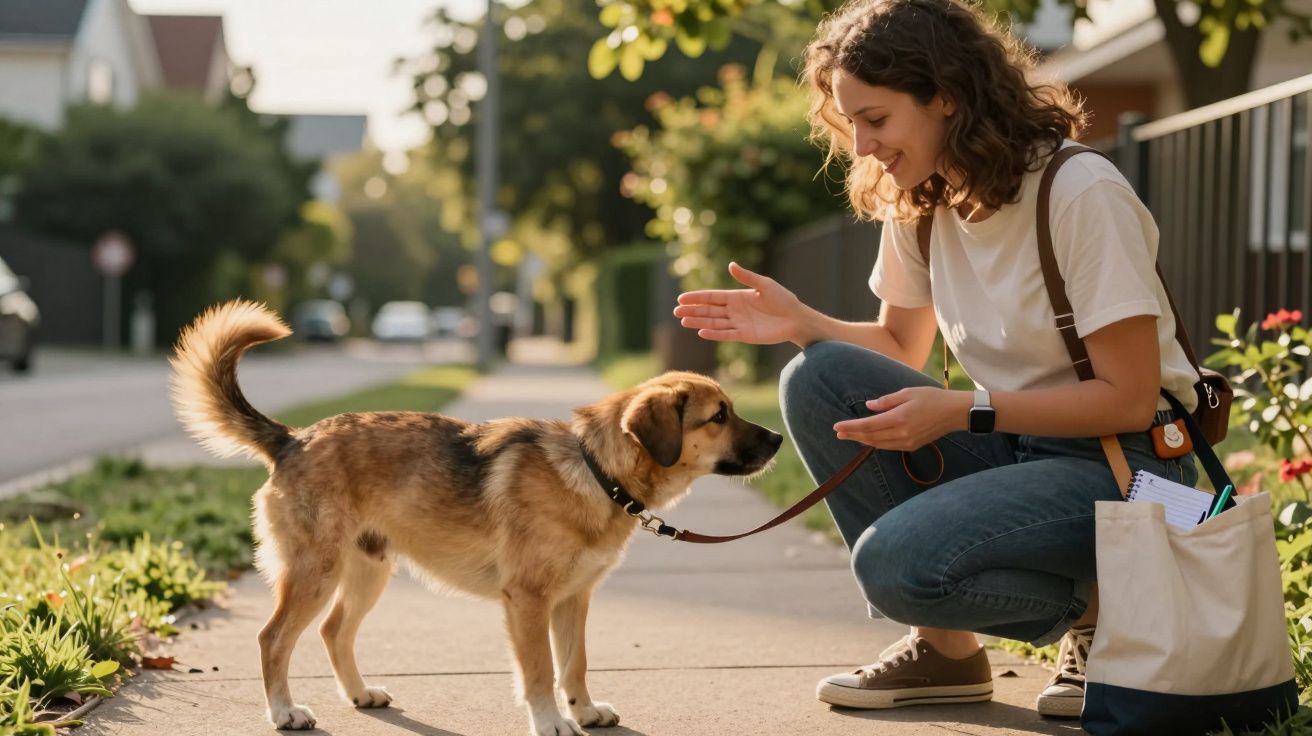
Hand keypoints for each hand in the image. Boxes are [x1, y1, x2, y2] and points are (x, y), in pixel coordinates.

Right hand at [673, 262, 805, 344]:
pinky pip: (726, 334)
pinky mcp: (745, 335)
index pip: (712, 297)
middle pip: (709, 310)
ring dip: (699, 321)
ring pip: (714, 322)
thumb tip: (731, 265)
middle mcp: (734, 310)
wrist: (796, 318)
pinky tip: (701, 332)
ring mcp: (738, 323)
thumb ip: (747, 277)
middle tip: (676, 311)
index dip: (697, 298)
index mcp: (737, 296)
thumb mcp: (764, 285)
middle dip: (692, 310)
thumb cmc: (783, 299)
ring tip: (683, 321)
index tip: (681, 298)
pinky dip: (714, 334)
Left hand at [832, 388, 972, 450]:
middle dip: (853, 435)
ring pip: (878, 444)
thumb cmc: (932, 398)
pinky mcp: (912, 445)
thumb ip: (886, 401)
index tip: (837, 427)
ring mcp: (907, 442)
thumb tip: (869, 406)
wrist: (955, 413)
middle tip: (838, 432)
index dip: (851, 427)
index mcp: (899, 418)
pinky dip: (876, 443)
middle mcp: (901, 433)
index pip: (868, 425)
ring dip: (862, 441)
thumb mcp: (908, 393)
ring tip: (849, 436)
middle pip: (870, 437)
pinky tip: (869, 439)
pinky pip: (889, 446)